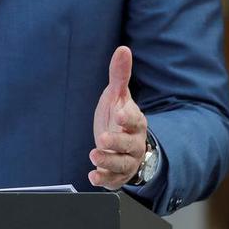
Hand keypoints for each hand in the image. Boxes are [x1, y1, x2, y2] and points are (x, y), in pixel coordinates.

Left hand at [88, 45, 147, 189]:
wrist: (124, 145)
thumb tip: (123, 49)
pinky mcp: (118, 174)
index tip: (118, 114)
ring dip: (108, 161)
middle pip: (129, 145)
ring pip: (122, 164)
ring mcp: (127, 160)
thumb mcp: (117, 96)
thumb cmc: (119, 117)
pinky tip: (92, 176)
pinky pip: (113, 179)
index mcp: (135, 122)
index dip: (128, 118)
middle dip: (117, 143)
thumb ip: (119, 75)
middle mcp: (134, 143)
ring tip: (94, 155)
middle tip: (103, 139)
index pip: (135, 120)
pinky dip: (103, 179)